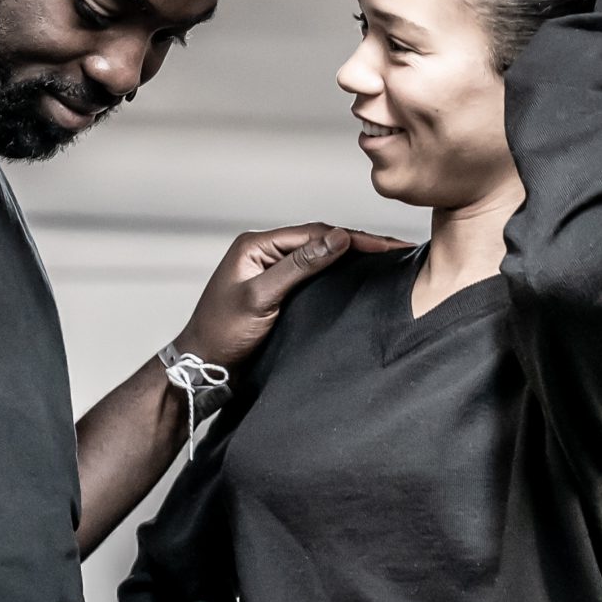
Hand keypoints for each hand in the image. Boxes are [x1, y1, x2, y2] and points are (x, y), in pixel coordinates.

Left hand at [173, 223, 412, 366]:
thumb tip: (338, 238)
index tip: (387, 246)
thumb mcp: (261, 297)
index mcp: (256, 246)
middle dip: (358, 244)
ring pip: (319, 258)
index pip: (315, 233)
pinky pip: (312, 277)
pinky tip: (357, 280)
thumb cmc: (221, 333)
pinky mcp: (277, 293)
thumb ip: (299, 266)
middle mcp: (264, 254)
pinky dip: (337, 275)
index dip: (353, 238)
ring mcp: (271, 273)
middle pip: (320, 241)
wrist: (203, 368)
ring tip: (387, 260)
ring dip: (350, 258)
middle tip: (398, 249)